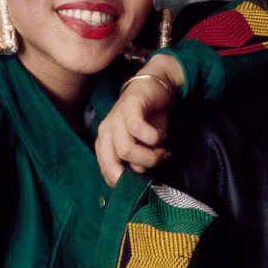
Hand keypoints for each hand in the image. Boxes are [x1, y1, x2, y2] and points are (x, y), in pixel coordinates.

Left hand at [95, 54, 182, 186]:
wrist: (153, 86)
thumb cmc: (148, 119)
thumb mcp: (142, 144)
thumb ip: (137, 159)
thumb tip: (139, 171)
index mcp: (105, 142)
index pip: (106, 170)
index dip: (125, 180)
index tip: (144, 178)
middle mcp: (106, 130)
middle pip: (113, 163)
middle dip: (137, 171)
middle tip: (156, 163)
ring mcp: (116, 117)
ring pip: (125, 150)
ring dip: (149, 156)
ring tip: (162, 152)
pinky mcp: (130, 106)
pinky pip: (137, 129)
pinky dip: (152, 139)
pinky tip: (161, 138)